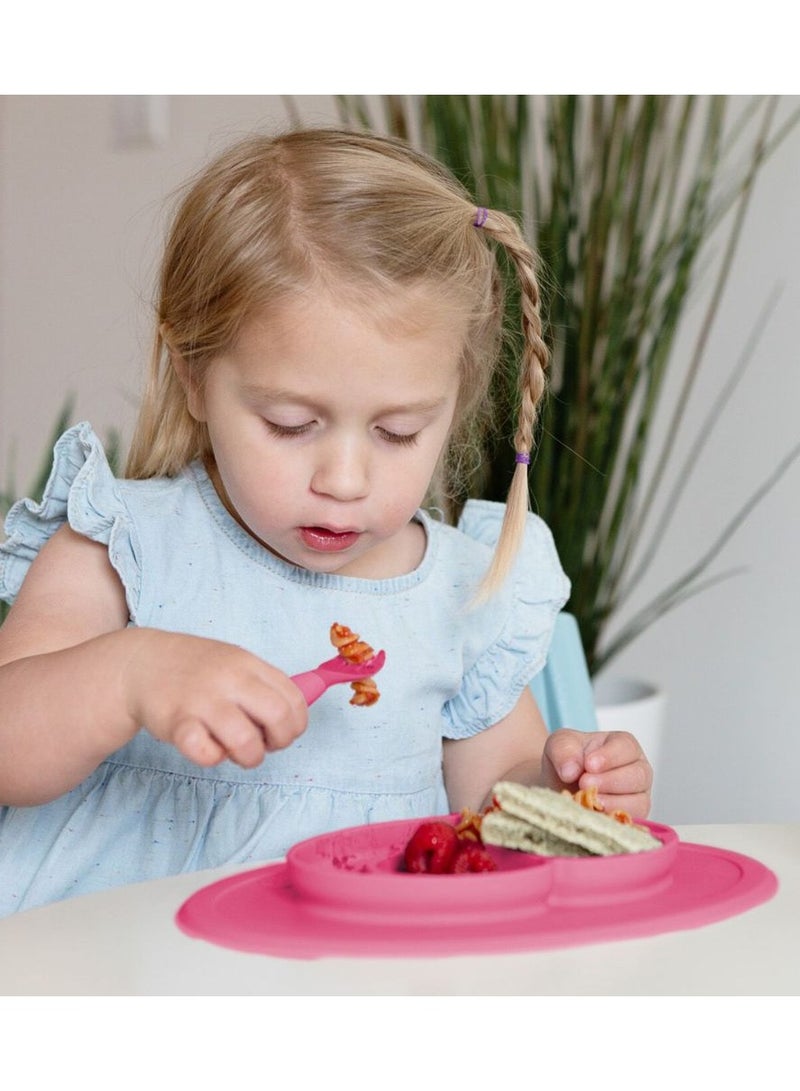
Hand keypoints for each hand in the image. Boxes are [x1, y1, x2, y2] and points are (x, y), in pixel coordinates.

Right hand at [123, 629, 308, 767]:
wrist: (142, 663)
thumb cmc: (195, 669)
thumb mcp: (234, 662)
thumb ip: (263, 685)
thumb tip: (294, 717)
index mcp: (248, 664)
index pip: (294, 699)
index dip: (295, 724)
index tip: (281, 732)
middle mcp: (230, 679)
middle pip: (278, 717)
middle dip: (279, 742)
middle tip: (262, 745)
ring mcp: (203, 701)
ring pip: (246, 741)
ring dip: (248, 757)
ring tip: (235, 751)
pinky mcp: (177, 723)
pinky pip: (206, 754)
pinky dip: (212, 758)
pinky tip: (206, 747)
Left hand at [540, 728, 652, 818]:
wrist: (560, 785)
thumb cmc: (568, 760)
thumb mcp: (559, 745)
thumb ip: (564, 750)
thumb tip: (570, 770)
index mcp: (624, 745)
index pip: (627, 748)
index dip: (610, 757)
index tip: (589, 765)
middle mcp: (637, 770)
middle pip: (638, 775)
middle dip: (610, 781)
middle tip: (584, 784)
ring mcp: (638, 797)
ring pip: (639, 802)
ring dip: (612, 803)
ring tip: (588, 801)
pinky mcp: (632, 820)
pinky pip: (631, 824)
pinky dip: (612, 821)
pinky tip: (593, 816)